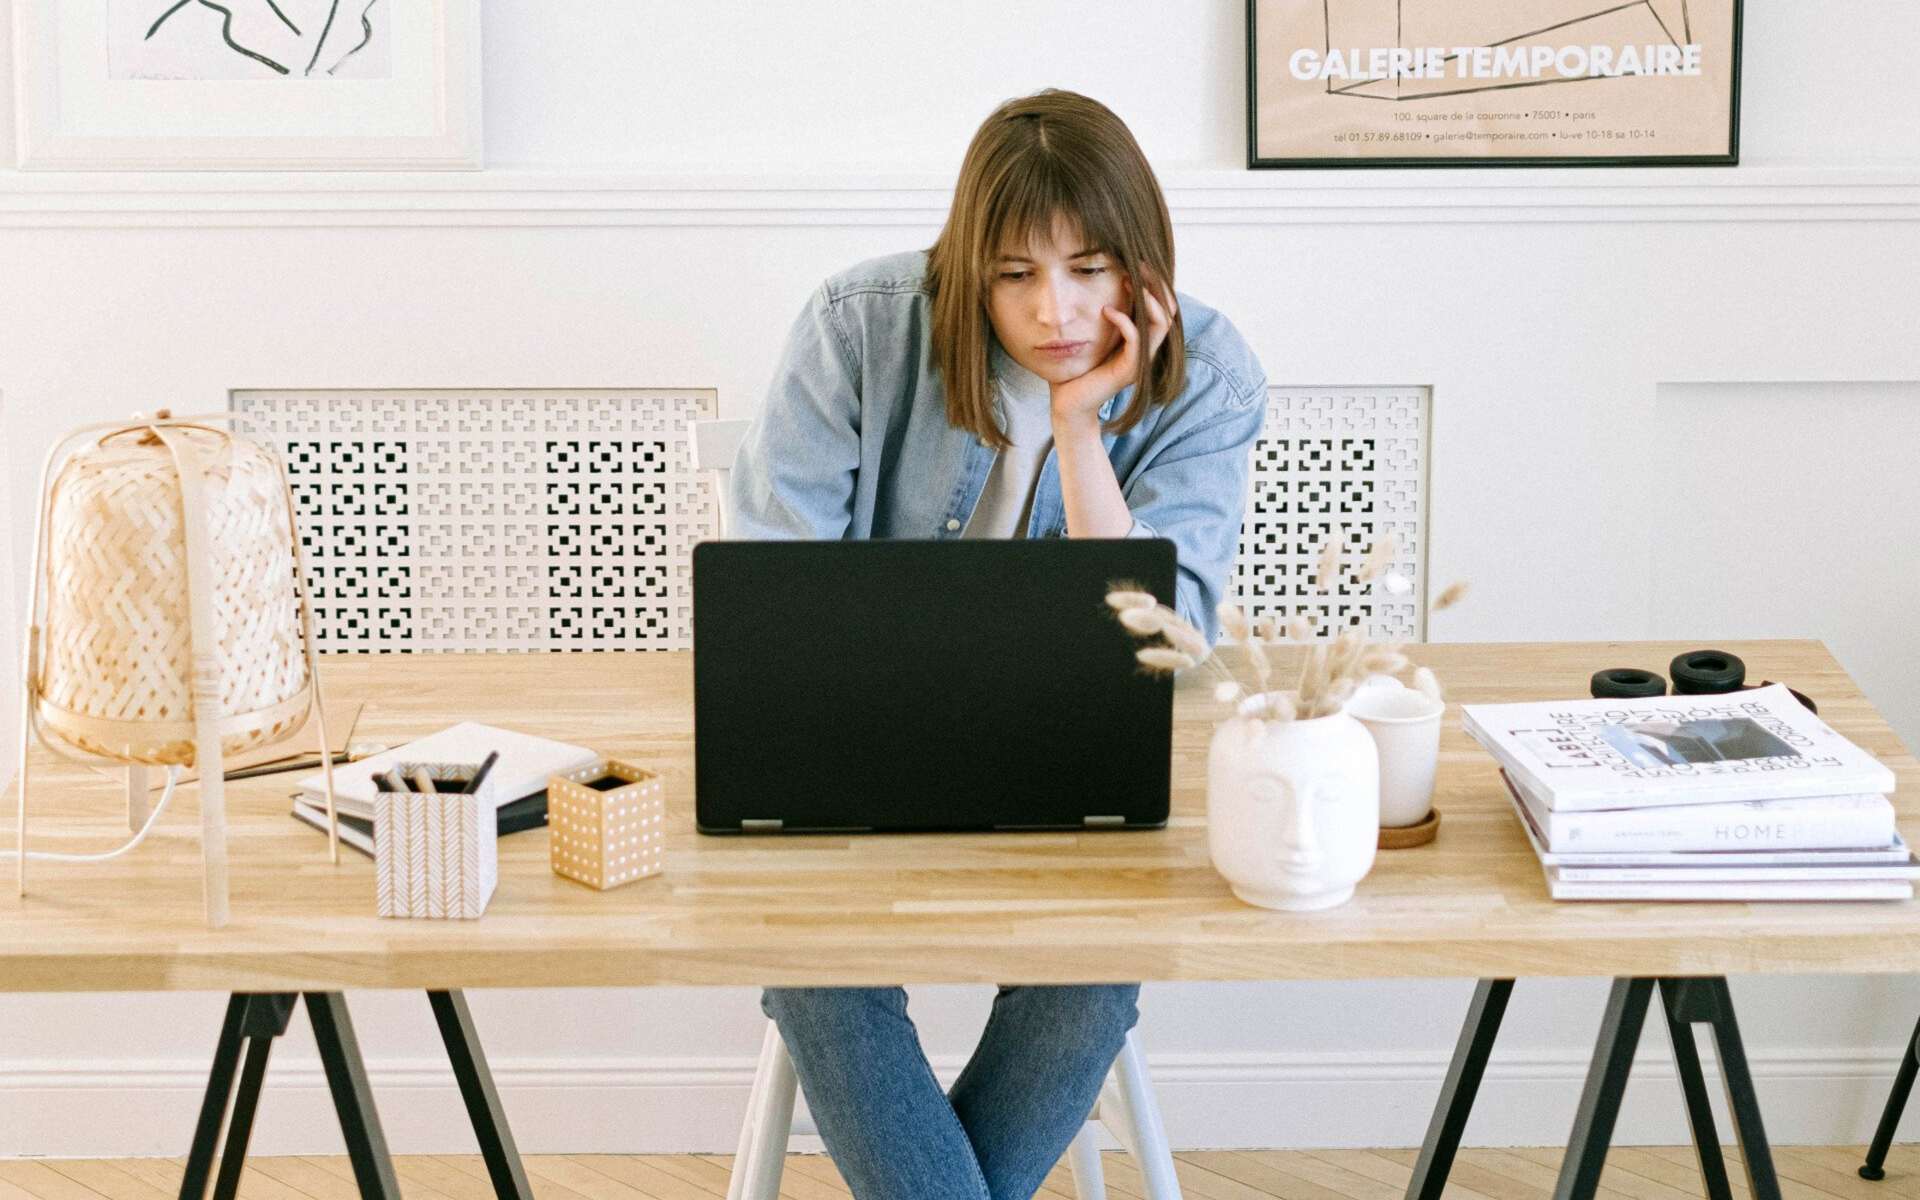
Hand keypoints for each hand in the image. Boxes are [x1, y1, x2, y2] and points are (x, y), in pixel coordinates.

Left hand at [1049, 276, 1177, 430]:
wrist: (1068, 403)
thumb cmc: (1077, 369)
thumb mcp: (1093, 334)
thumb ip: (1104, 314)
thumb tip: (1102, 282)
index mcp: (1142, 339)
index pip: (1163, 305)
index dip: (1155, 283)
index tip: (1137, 262)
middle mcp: (1147, 350)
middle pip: (1169, 311)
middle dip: (1156, 285)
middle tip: (1139, 264)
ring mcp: (1141, 361)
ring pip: (1161, 324)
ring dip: (1148, 300)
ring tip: (1129, 282)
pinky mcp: (1129, 371)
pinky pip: (1137, 340)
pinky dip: (1125, 322)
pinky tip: (1107, 310)